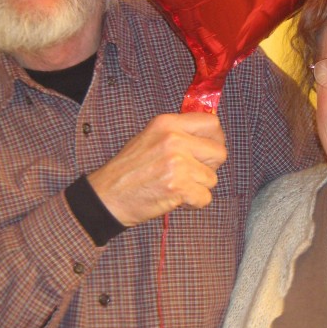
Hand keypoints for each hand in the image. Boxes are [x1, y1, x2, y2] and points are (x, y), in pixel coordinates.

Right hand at [89, 112, 227, 226]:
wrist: (107, 195)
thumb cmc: (128, 169)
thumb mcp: (150, 137)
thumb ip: (178, 134)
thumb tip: (210, 137)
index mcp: (167, 123)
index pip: (211, 123)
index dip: (215, 139)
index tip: (207, 151)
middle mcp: (174, 139)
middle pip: (219, 152)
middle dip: (209, 167)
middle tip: (192, 174)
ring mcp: (177, 163)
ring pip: (212, 178)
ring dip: (198, 187)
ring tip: (176, 186)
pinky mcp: (178, 186)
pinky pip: (205, 197)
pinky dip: (193, 203)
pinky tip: (175, 198)